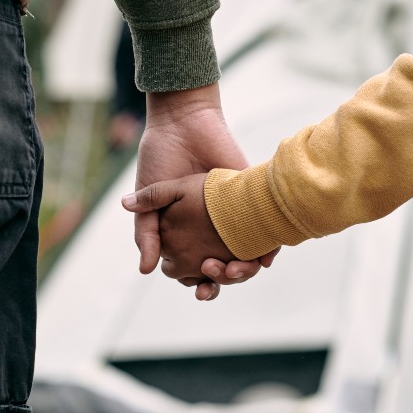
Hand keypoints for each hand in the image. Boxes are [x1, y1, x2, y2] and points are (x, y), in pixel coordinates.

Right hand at [134, 83, 273, 297]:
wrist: (183, 125)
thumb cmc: (161, 158)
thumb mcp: (149, 199)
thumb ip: (146, 233)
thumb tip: (144, 270)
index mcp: (186, 233)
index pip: (197, 271)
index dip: (200, 285)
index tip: (200, 288)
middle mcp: (211, 229)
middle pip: (224, 269)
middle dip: (223, 281)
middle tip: (215, 273)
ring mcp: (233, 218)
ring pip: (246, 258)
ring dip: (243, 272)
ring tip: (233, 269)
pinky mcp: (251, 202)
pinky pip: (267, 234)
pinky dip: (267, 251)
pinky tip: (262, 259)